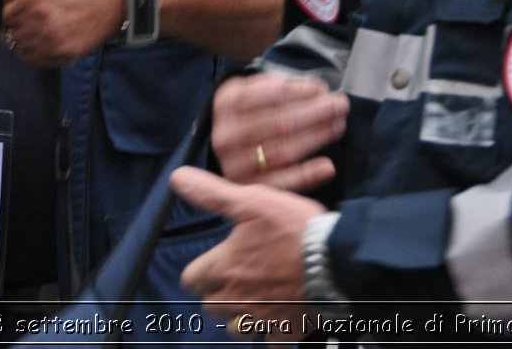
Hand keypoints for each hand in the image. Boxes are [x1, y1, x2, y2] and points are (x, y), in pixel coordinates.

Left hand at [172, 167, 323, 344]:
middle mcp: (235, 297)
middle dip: (218, 293)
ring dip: (240, 316)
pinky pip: (270, 343)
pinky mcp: (285, 329)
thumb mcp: (250, 200)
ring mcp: (260, 316)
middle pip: (210, 305)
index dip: (200, 270)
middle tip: (237, 278)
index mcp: (223, 267)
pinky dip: (272, 335)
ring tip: (254, 300)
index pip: (191, 278)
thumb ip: (210, 193)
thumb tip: (178, 178)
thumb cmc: (292, 228)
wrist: (333, 258)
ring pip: (234, 328)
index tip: (214, 262)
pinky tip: (279, 321)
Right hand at [210, 74, 347, 191]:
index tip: (322, 89)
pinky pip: (281, 183)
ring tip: (338, 125)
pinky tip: (328, 167)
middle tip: (340, 105)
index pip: (268, 95)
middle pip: (278, 123)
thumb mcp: (255, 88)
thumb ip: (282, 86)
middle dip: (315, 112)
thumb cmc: (252, 109)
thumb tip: (319, 91)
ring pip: (283, 151)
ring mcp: (235, 163)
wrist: (230, 141)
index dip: (299, 92)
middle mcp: (226, 135)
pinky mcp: (248, 186)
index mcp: (228, 103)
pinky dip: (306, 175)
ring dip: (316, 137)